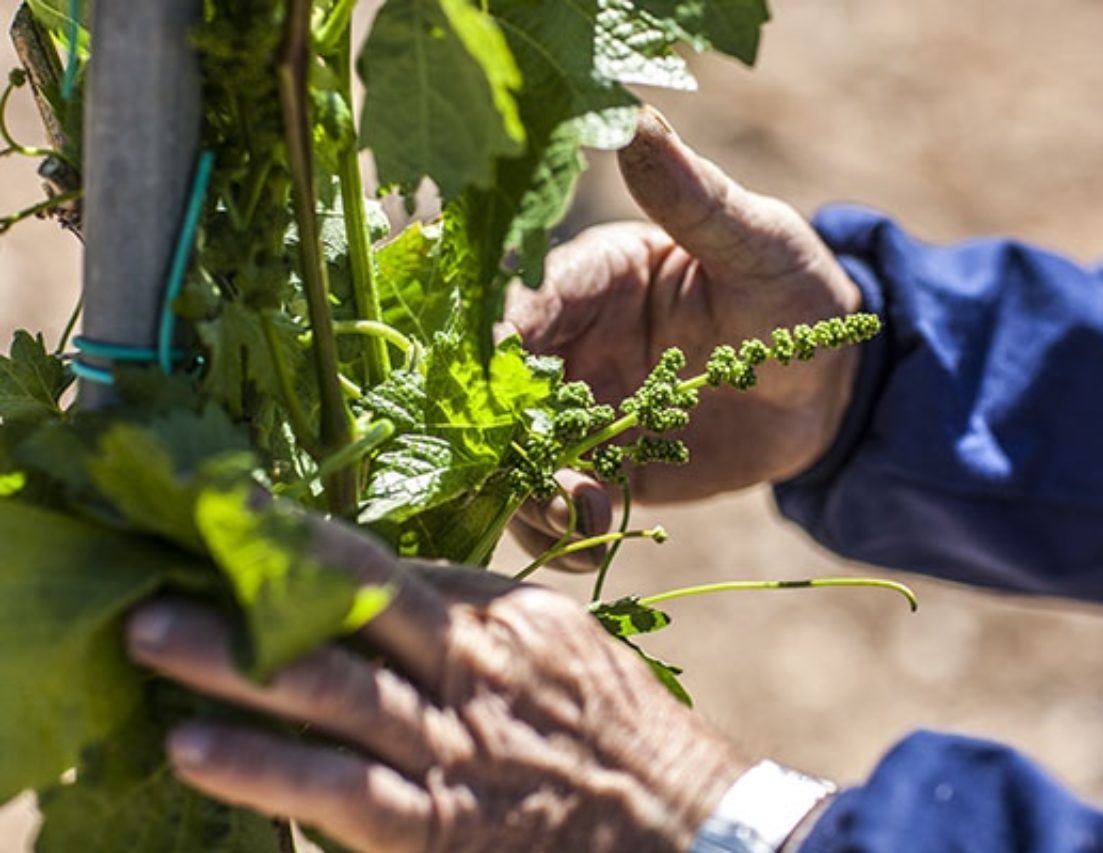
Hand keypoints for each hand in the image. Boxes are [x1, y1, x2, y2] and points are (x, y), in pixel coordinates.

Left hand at [126, 517, 747, 852]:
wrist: (681, 828)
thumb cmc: (620, 737)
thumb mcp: (562, 650)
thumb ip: (483, 620)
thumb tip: (405, 592)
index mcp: (500, 618)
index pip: (387, 571)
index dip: (306, 548)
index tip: (241, 525)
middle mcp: (467, 666)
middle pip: (348, 601)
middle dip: (260, 570)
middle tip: (176, 540)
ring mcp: (447, 745)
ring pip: (324, 686)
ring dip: (229, 657)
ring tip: (149, 631)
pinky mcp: (434, 824)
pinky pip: (337, 789)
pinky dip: (263, 767)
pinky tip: (195, 748)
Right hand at [506, 110, 862, 558]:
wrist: (827, 385)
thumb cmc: (794, 291)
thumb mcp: (756, 240)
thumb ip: (695, 198)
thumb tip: (638, 120)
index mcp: (592, 277)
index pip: (526, 307)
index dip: (504, 347)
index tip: (506, 387)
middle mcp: (571, 345)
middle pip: (503, 392)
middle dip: (504, 436)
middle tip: (539, 471)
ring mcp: (583, 412)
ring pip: (520, 456)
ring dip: (529, 491)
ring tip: (581, 513)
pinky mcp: (604, 467)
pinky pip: (559, 503)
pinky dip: (559, 528)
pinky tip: (592, 538)